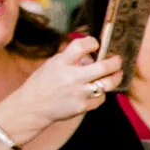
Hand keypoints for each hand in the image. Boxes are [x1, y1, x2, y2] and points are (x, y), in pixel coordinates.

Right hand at [4, 36, 123, 138]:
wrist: (32, 107)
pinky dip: (101, 93)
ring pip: (108, 84)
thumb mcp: (53, 64)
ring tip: (117, 73)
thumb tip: (94, 55)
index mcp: (61, 63)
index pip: (81, 46)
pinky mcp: (82, 107)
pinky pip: (101, 98)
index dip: (92, 42)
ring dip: (116, 77)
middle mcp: (71, 78)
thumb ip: (72, 58)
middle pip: (103, 67)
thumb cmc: (44, 83)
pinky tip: (98, 90)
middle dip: (115, 62)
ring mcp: (78, 93)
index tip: (96, 44)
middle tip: (117, 59)